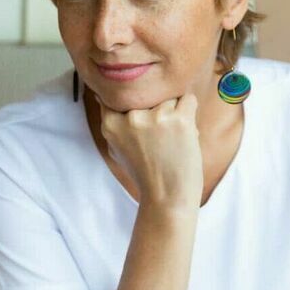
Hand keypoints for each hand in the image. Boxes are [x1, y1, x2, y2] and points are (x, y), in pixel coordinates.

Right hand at [94, 92, 203, 209]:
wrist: (167, 197)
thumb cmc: (144, 174)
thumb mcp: (115, 149)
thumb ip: (110, 122)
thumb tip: (101, 96)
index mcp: (111, 124)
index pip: (119, 94)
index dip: (133, 98)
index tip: (141, 111)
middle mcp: (131, 118)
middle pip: (147, 92)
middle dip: (155, 105)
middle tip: (160, 131)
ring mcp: (156, 117)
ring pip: (168, 95)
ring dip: (174, 109)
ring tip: (172, 134)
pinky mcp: (180, 119)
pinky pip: (188, 98)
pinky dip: (189, 111)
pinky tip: (184, 130)